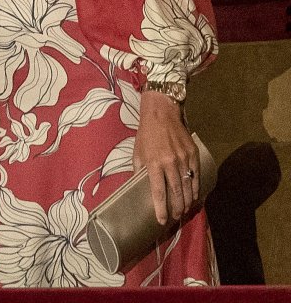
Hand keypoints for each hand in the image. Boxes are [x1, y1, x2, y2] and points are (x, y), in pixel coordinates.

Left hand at [134, 90, 198, 224]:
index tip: (161, 220)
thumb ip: (139, 171)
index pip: (158, 191)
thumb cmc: (146, 135)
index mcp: (153, 163)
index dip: (160, 208)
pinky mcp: (193, 154)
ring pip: (188, 186)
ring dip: (187, 201)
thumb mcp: (137, 152)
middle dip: (177, 208)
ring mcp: (184, 158)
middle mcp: (170, 162)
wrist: (162, 114)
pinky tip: (194, 196)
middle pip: (176, 192)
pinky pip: (196, 175)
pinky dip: (196, 188)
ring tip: (185, 210)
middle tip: (176, 217)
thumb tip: (137, 187)